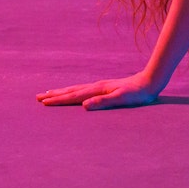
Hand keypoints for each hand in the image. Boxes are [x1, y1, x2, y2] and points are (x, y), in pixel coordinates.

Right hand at [36, 72, 163, 110]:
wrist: (150, 82)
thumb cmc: (137, 94)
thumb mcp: (121, 99)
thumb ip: (103, 102)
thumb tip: (83, 105)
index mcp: (97, 90)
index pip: (73, 96)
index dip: (58, 100)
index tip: (43, 102)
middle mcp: (96, 86)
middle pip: (71, 90)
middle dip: (54, 94)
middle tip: (38, 97)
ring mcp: (100, 86)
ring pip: (76, 89)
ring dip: (61, 92)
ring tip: (49, 93)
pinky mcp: (105, 88)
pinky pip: (83, 90)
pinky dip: (73, 91)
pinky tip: (74, 93)